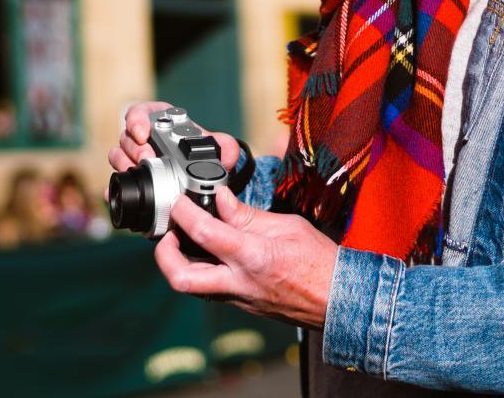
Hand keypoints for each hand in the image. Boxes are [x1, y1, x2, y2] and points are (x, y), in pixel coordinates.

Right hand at [108, 101, 241, 175]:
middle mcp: (143, 138)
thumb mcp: (215, 148)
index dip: (137, 119)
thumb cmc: (202, 155)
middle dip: (135, 148)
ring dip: (126, 164)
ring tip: (140, 172)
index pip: (139, 112)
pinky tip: (122, 188)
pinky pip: (116, 179)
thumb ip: (224, 146)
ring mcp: (133, 158)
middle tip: (147, 158)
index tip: (142, 132)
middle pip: (127, 136)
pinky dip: (117, 183)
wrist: (197, 182)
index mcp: (160, 123)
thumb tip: (227, 151)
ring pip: (118, 155)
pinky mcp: (131, 178)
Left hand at [155, 187, 337, 329]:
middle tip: (168, 234)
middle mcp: (239, 283)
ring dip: (180, 263)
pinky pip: (210, 289)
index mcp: (253, 257)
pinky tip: (209, 252)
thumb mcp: (288, 227)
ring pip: (192, 287)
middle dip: (165, 255)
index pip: (205, 233)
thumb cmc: (320, 263)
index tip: (180, 200)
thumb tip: (221, 199)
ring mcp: (238, 299)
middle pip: (181, 278)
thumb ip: (248, 216)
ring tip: (186, 239)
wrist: (339, 302)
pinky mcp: (241, 305)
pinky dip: (202, 269)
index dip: (185, 212)